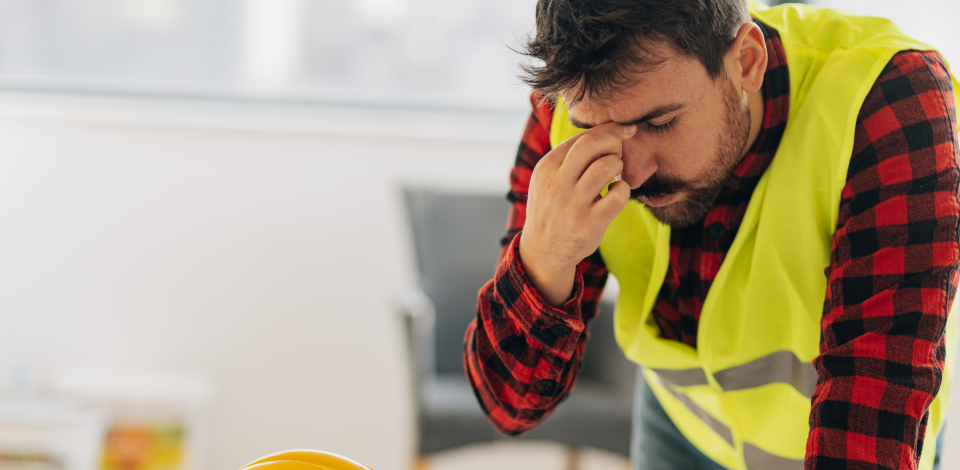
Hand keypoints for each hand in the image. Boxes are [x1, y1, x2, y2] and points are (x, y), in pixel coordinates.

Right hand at [519, 122, 636, 305]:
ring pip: (606, 166)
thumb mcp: (548, 179)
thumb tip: (605, 131)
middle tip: (619, 150)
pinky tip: (616, 193)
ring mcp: (573, 204)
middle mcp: (556, 184)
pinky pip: (618, 195)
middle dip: (613, 140)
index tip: (620, 132)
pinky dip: (624, 189)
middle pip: (591, 144)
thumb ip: (568, 157)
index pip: (579, 137)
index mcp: (545, 168)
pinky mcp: (590, 223)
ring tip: (614, 174)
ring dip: (618, 165)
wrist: (545, 250)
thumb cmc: (553, 208)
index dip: (606, 130)